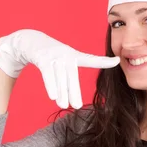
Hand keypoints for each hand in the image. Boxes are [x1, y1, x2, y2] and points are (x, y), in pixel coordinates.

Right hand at [0, 29, 119, 108]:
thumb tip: (68, 101)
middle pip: (72, 76)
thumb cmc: (48, 57)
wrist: (29, 41)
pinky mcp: (42, 57)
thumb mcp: (61, 62)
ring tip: (63, 105)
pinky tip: (53, 96)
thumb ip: (66, 79)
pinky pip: (47, 73)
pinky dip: (50, 84)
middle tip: (77, 106)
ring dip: (61, 92)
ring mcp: (54, 55)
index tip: (117, 61)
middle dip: (74, 91)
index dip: (104, 61)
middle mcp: (66, 54)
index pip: (91, 59)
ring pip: (59, 77)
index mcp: (74, 55)